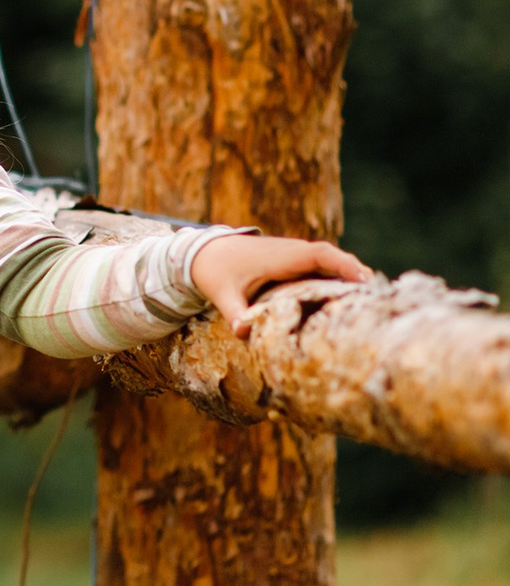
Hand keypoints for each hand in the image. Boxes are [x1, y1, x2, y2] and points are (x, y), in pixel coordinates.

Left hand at [189, 234, 373, 336]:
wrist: (205, 252)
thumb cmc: (215, 271)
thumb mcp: (221, 293)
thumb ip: (234, 312)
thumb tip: (242, 333)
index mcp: (281, 257)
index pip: (321, 255)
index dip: (345, 265)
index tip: (366, 280)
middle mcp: (294, 252)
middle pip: (335, 259)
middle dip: (358, 274)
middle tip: (382, 297)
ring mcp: (297, 256)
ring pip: (333, 263)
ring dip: (352, 277)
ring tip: (375, 301)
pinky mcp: (297, 264)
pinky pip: (324, 268)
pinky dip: (340, 279)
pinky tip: (354, 299)